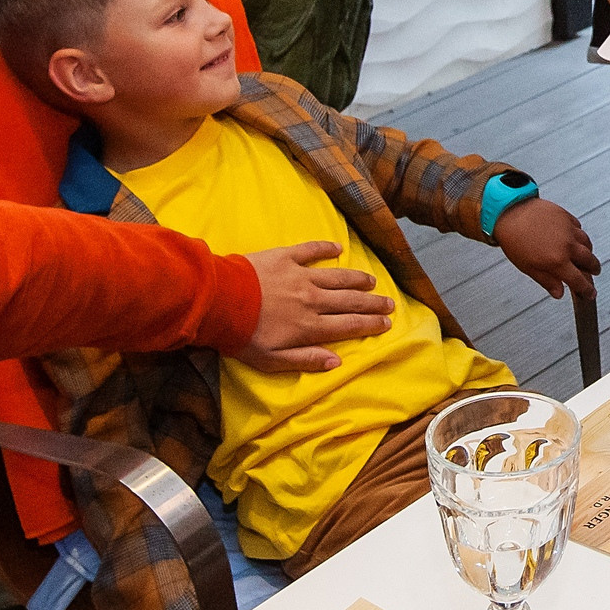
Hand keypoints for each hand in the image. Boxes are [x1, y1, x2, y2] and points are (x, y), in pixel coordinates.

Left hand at [234, 241, 392, 372]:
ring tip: (373, 281)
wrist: (218, 302)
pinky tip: (338, 248)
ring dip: (357, 279)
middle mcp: (313, 300)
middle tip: (390, 304)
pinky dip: (326, 249)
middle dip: (373, 303)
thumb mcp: (272, 360)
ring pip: (337, 277)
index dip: (370, 325)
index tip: (387, 323)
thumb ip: (305, 360)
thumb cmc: (242, 336)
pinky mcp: (285, 257)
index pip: (348, 326)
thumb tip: (337, 361)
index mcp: (310, 326)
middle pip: (350, 301)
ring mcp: (301, 276)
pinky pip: (311, 251)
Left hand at [493, 197, 600, 298]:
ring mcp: (568, 230)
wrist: (509, 212)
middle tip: (594, 272)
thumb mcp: (528, 268)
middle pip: (590, 261)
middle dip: (594, 269)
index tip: (590, 293)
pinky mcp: (566, 216)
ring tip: (586, 256)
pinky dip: (579, 235)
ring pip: (587, 243)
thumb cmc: (514, 240)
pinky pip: (579, 228)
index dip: (587, 290)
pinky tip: (575, 237)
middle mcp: (567, 246)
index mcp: (558, 262)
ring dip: (588, 252)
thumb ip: (547, 281)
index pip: (579, 280)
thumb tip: (558, 293)